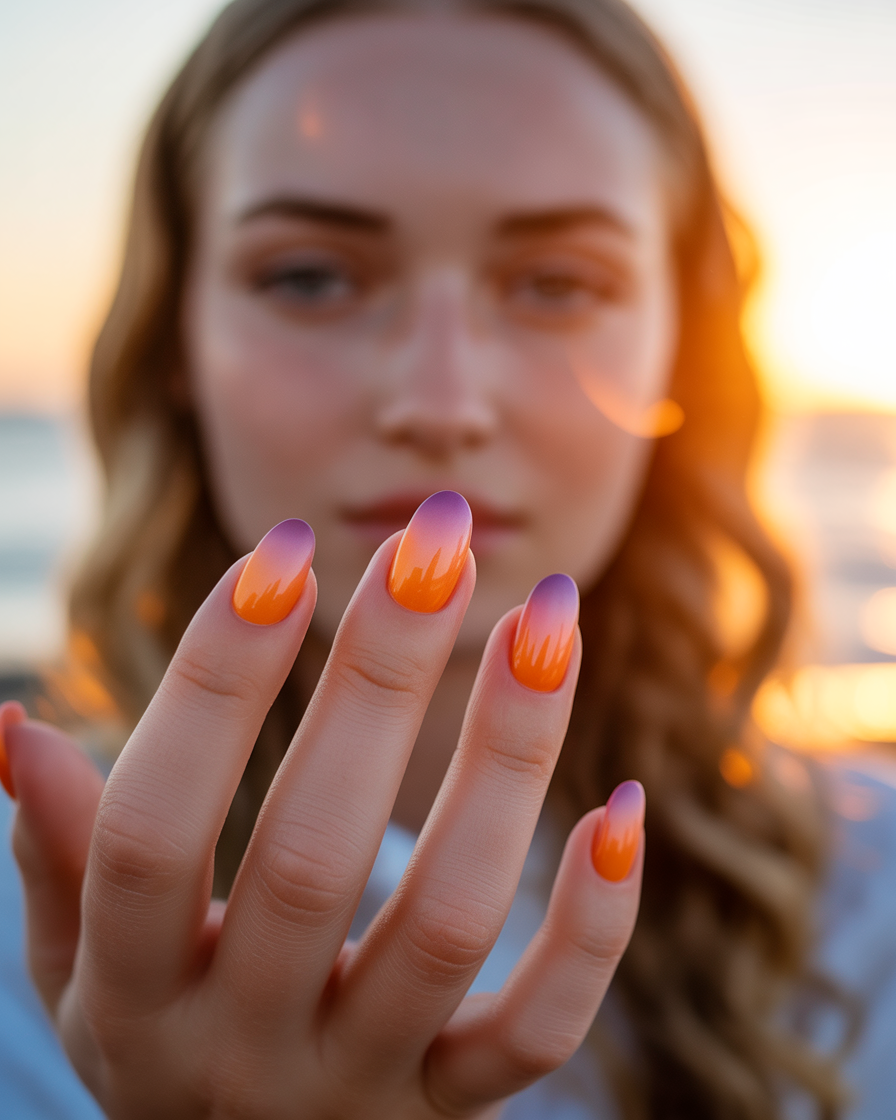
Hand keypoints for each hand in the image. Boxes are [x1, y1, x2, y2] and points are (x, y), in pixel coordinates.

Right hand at [5, 500, 643, 1118]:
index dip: (211, 681)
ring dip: (506, 756)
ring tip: (548, 617)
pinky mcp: (451, 1111)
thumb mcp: (81, 963)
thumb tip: (14, 725)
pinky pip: (538, 1032)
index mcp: (130, 994)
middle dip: (380, 677)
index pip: (151, 826)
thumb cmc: (159, 1033)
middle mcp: (241, 1047)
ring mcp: (358, 1087)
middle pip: (314, 855)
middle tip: (438, 536)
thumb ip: (59, 852)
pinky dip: (591, 925)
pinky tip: (623, 807)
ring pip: (448, 922)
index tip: (281, 549)